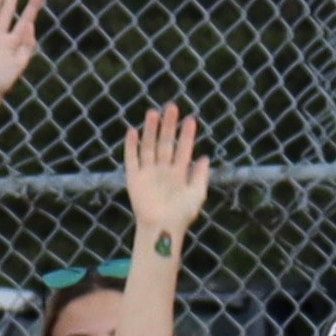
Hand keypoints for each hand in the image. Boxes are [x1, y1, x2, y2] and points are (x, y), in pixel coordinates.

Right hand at [118, 102, 210, 243]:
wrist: (162, 228)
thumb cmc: (182, 214)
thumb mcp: (197, 194)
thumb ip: (200, 176)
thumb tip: (204, 158)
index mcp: (179, 171)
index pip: (183, 148)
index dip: (187, 134)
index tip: (191, 119)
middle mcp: (163, 168)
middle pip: (165, 142)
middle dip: (168, 125)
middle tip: (172, 107)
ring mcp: (148, 171)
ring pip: (149, 146)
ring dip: (150, 130)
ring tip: (152, 113)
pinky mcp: (134, 178)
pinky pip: (131, 159)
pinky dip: (131, 147)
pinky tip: (132, 132)